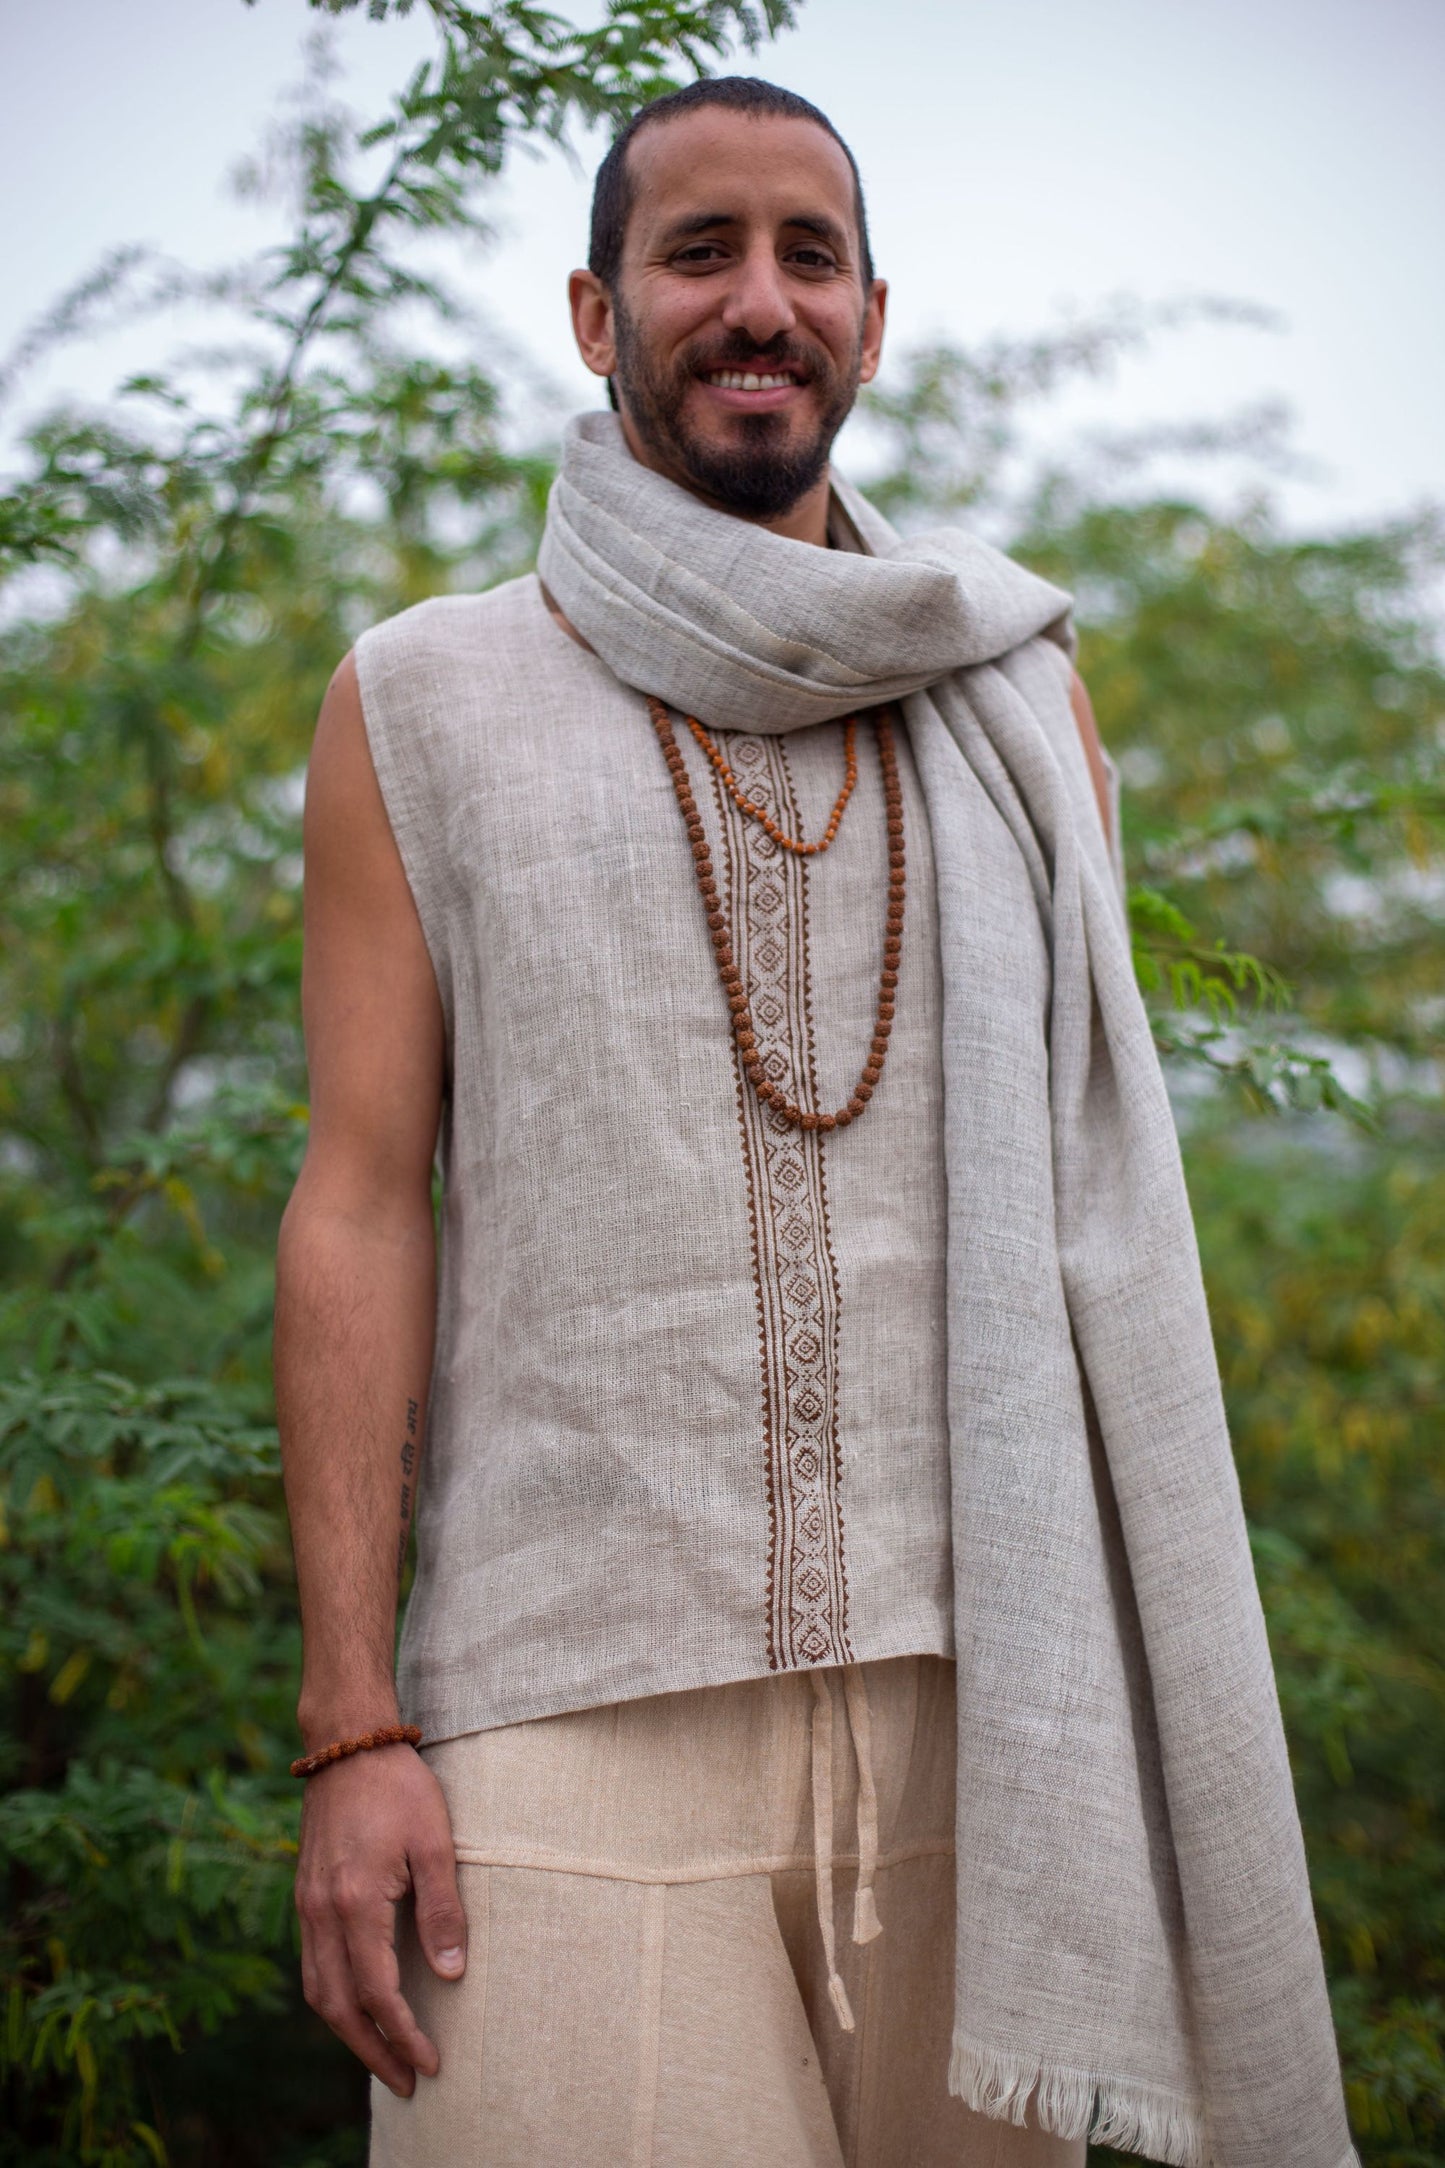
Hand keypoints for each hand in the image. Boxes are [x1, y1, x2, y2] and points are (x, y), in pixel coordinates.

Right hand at [295, 1742, 465, 2095]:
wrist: (347, 1745)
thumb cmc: (398, 1787)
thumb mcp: (435, 1842)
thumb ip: (443, 1910)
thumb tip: (452, 1974)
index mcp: (356, 1902)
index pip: (378, 1992)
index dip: (403, 2034)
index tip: (429, 2063)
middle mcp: (322, 1912)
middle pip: (338, 2007)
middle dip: (371, 2052)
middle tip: (406, 2082)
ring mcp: (307, 1905)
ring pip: (318, 1991)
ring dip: (348, 2032)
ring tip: (383, 2057)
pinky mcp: (306, 1896)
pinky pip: (312, 1965)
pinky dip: (333, 1999)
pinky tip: (357, 2006)